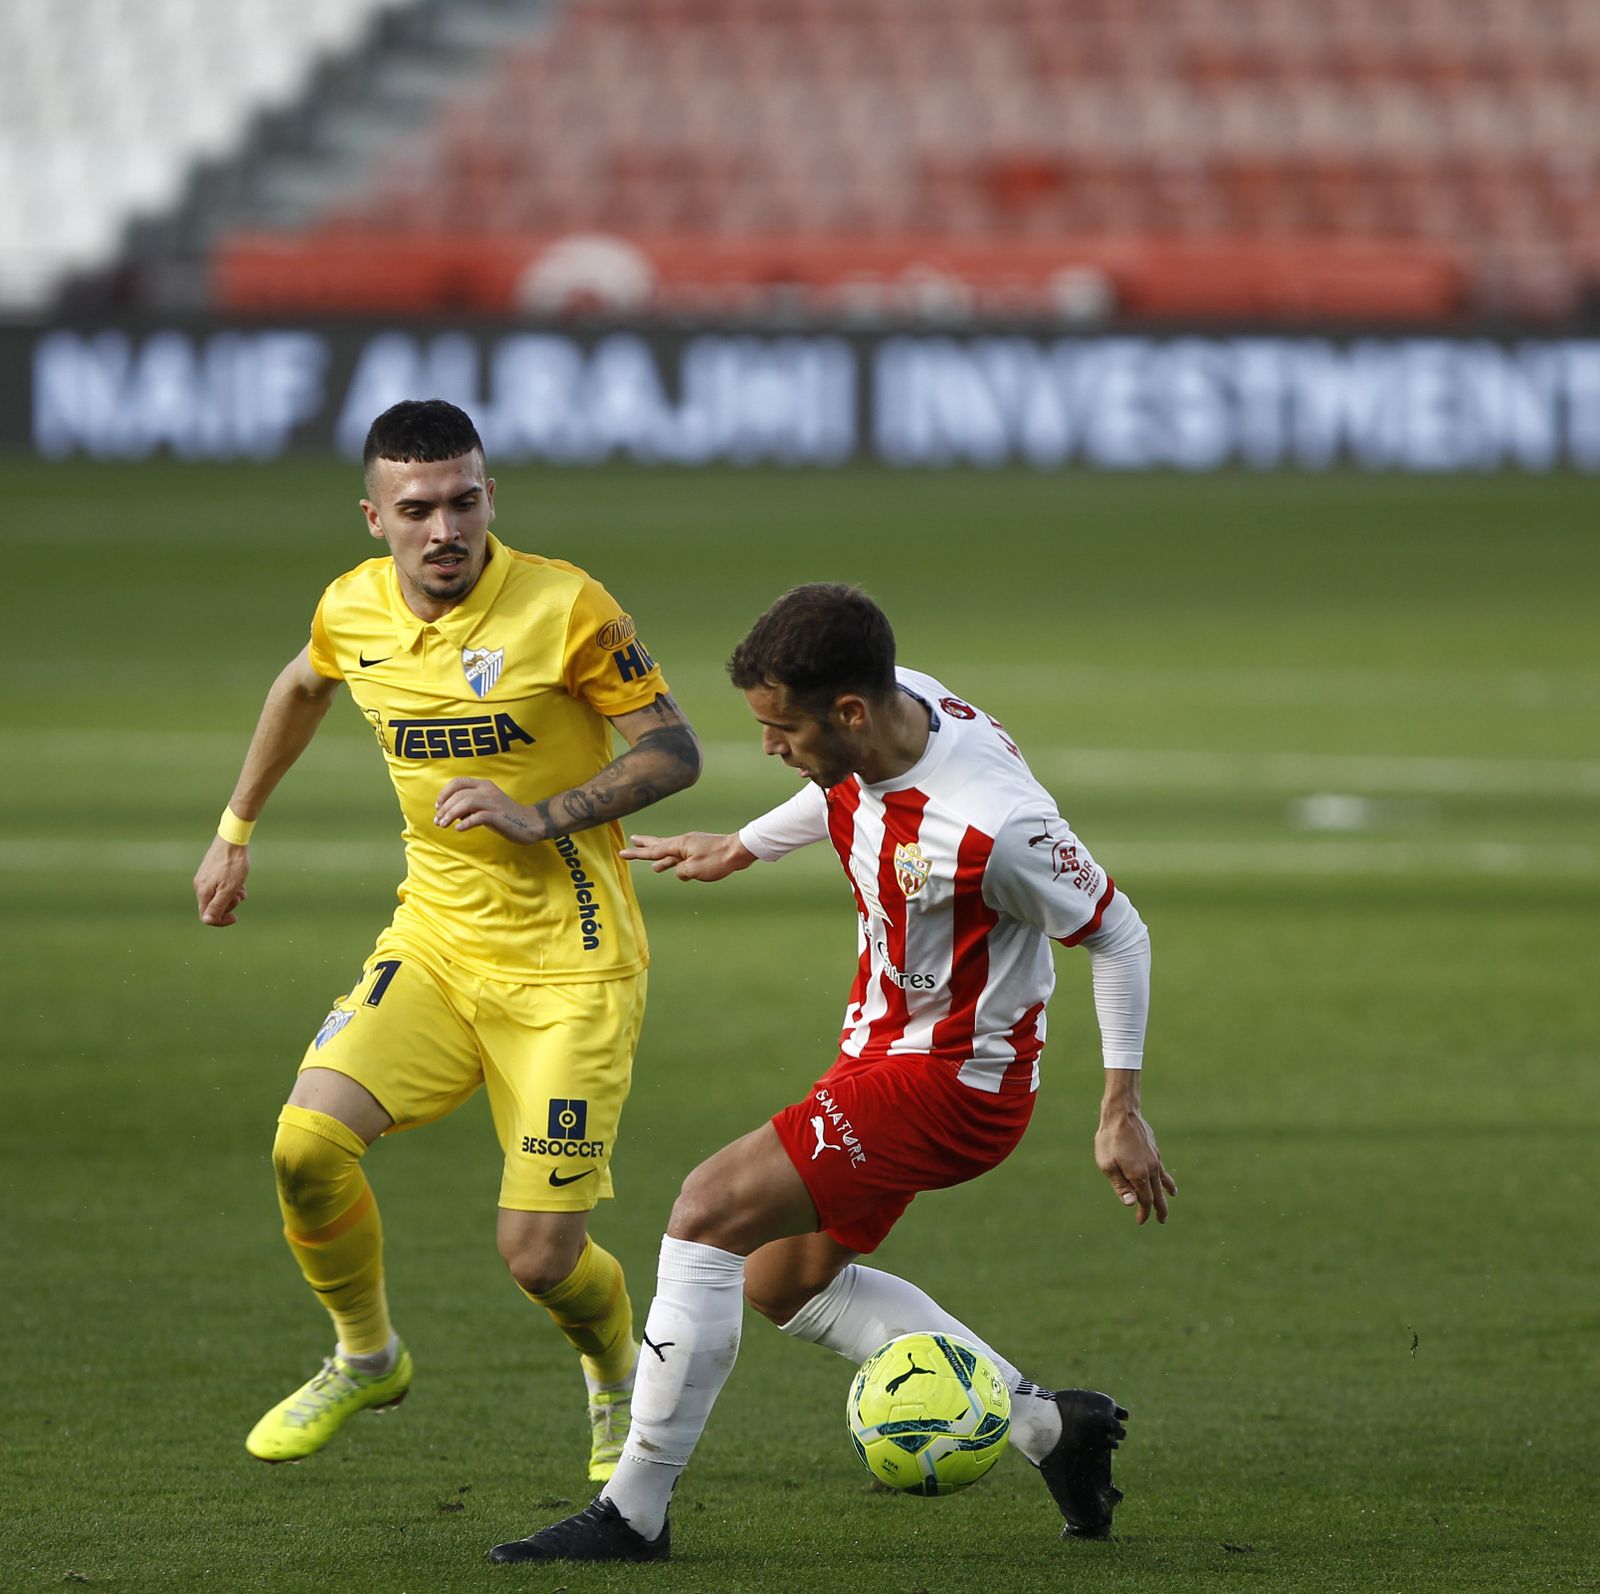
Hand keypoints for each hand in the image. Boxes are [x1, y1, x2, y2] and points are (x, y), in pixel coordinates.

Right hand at [195, 834, 249, 925]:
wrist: (233, 839)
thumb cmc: (233, 864)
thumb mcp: (229, 888)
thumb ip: (218, 905)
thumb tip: (207, 920)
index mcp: (203, 892)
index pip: (207, 917)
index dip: (221, 921)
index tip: (236, 917)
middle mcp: (200, 885)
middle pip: (213, 907)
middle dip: (229, 905)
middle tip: (241, 896)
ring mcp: (205, 877)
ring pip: (218, 896)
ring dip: (232, 896)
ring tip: (243, 888)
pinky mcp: (211, 871)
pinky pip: (220, 886)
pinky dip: (231, 887)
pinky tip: (241, 882)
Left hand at [434, 777, 540, 842]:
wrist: (530, 823)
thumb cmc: (505, 815)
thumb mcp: (486, 804)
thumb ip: (470, 805)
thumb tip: (450, 812)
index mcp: (484, 784)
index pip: (458, 782)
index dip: (444, 793)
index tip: (438, 806)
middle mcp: (488, 790)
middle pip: (459, 794)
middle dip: (444, 808)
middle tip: (437, 821)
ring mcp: (494, 802)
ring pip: (466, 803)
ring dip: (450, 814)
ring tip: (443, 825)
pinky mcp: (498, 816)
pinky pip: (478, 817)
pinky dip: (466, 823)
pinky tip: (459, 829)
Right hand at [621, 831, 754, 881]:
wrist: (739, 851)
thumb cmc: (718, 860)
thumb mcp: (694, 870)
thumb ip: (680, 872)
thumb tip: (678, 872)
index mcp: (679, 845)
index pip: (653, 851)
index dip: (637, 853)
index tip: (622, 852)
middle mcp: (683, 843)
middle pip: (659, 844)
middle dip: (644, 845)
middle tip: (631, 840)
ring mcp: (692, 846)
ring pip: (671, 852)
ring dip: (660, 856)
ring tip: (651, 863)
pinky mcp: (701, 851)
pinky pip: (682, 857)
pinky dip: (675, 862)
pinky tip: (675, 868)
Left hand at [1095, 1108, 1176, 1224]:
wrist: (1121, 1114)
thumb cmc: (1109, 1140)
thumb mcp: (1107, 1165)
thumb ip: (1120, 1185)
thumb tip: (1131, 1204)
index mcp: (1139, 1175)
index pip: (1145, 1201)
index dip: (1144, 1212)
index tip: (1140, 1221)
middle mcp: (1151, 1169)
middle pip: (1158, 1194)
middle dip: (1159, 1209)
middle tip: (1162, 1221)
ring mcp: (1154, 1159)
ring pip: (1163, 1182)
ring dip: (1166, 1194)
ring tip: (1171, 1198)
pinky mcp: (1154, 1150)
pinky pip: (1162, 1169)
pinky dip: (1166, 1177)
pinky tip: (1166, 1179)